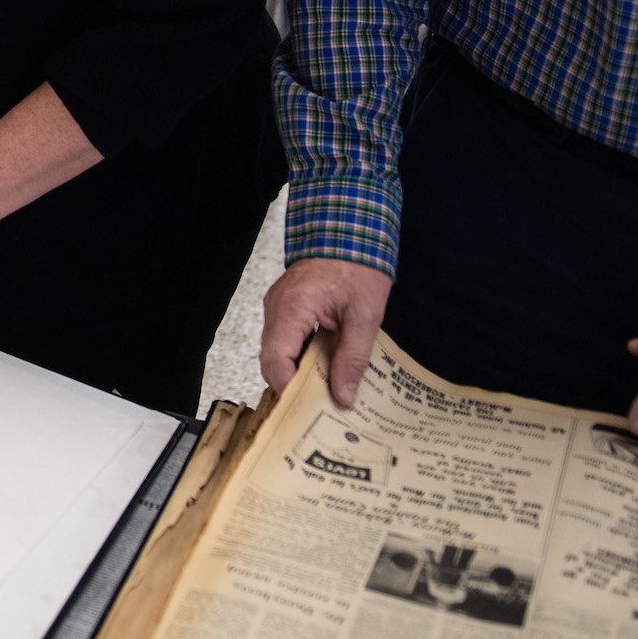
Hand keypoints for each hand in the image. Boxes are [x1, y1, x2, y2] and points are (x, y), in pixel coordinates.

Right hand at [260, 257, 393, 405]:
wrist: (351, 228)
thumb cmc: (359, 265)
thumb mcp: (365, 315)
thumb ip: (352, 357)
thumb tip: (342, 396)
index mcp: (292, 308)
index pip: (275, 360)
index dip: (288, 389)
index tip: (309, 410)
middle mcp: (277, 307)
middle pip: (273, 360)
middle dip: (293, 386)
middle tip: (320, 408)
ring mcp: (278, 306)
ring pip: (278, 351)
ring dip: (298, 371)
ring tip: (326, 391)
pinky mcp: (286, 306)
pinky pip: (286, 339)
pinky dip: (300, 356)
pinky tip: (324, 367)